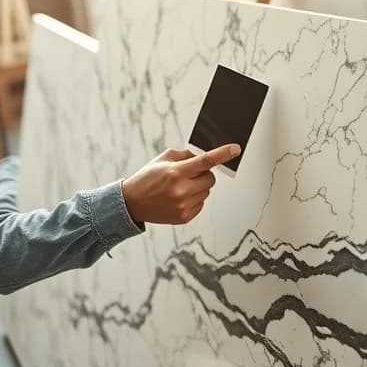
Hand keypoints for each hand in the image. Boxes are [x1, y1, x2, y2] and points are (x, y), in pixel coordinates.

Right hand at [121, 144, 239, 225]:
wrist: (132, 203)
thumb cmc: (146, 179)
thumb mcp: (163, 159)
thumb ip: (185, 156)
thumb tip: (203, 155)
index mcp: (176, 172)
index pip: (205, 161)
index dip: (222, 154)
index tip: (235, 149)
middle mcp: (181, 190)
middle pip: (210, 178)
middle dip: (204, 174)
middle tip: (190, 174)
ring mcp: (183, 205)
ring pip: (207, 191)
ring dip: (199, 187)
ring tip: (180, 187)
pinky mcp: (184, 217)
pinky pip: (201, 204)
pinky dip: (194, 199)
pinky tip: (179, 198)